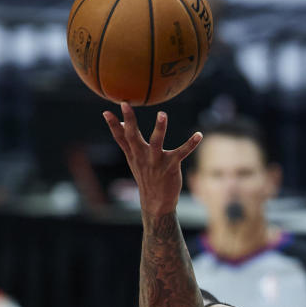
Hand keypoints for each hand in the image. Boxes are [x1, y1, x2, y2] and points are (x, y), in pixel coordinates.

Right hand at [103, 103, 201, 217]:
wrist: (156, 202)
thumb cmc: (146, 176)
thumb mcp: (134, 159)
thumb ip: (127, 142)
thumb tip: (122, 123)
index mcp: (133, 154)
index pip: (120, 138)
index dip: (113, 125)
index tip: (106, 111)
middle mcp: (143, 156)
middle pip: (133, 136)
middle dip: (130, 120)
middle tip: (125, 104)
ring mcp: (157, 161)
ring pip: (156, 143)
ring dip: (159, 128)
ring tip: (162, 114)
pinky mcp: (171, 166)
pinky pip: (182, 153)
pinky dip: (191, 144)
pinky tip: (199, 135)